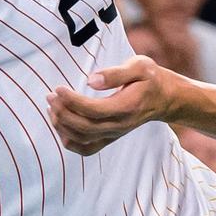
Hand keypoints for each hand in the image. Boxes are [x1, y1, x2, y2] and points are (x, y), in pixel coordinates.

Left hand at [48, 56, 175, 155]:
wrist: (165, 98)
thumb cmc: (150, 78)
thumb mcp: (140, 66)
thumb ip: (115, 73)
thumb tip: (90, 81)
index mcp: (127, 107)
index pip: (94, 110)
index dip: (72, 101)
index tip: (58, 88)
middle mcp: (120, 125)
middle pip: (84, 127)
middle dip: (62, 112)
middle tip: (50, 96)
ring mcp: (114, 135)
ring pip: (81, 140)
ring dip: (61, 125)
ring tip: (51, 106)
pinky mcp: (109, 138)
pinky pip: (85, 149)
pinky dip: (68, 140)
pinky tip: (59, 124)